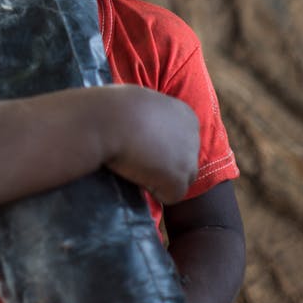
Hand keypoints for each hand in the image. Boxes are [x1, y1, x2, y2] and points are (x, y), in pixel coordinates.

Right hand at [102, 88, 199, 203]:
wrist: (108, 119)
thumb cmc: (114, 108)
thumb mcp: (141, 105)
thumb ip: (153, 120)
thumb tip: (144, 132)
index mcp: (186, 115)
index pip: (180, 144)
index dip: (158, 148)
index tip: (139, 142)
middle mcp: (194, 135)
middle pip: (184, 163)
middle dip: (163, 165)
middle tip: (136, 158)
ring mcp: (189, 158)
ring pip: (179, 181)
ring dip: (158, 178)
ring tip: (134, 165)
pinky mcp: (179, 179)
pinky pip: (170, 196)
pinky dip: (152, 191)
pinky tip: (136, 173)